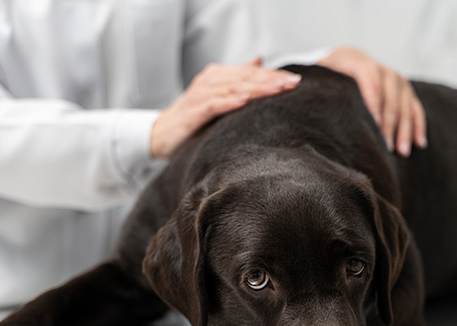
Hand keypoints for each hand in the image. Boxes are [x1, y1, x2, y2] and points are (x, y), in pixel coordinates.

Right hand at [151, 58, 302, 158]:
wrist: (161, 134)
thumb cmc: (192, 117)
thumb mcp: (217, 95)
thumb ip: (238, 78)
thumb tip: (259, 61)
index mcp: (218, 76)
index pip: (250, 72)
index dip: (272, 75)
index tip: (295, 81)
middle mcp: (209, 81)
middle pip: (244, 77)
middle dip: (270, 80)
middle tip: (292, 84)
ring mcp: (200, 95)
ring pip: (233, 88)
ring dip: (256, 89)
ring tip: (277, 90)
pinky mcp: (193, 111)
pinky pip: (213, 104)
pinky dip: (229, 102)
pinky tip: (244, 101)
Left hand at [317, 47, 426, 156]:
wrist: (343, 62)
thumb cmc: (325, 76)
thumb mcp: (317, 76)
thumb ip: (313, 84)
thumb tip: (298, 89)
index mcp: (356, 61)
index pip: (370, 81)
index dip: (374, 102)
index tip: (373, 124)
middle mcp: (380, 67)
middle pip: (390, 96)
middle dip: (389, 122)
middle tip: (385, 146)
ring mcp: (395, 78)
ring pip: (405, 103)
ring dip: (405, 128)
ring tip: (401, 151)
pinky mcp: (404, 88)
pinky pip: (415, 106)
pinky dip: (418, 124)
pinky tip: (419, 143)